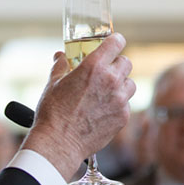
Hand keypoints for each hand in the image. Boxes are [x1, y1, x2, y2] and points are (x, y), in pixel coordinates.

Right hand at [22, 33, 134, 180]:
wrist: (59, 143)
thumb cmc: (53, 112)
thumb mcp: (53, 83)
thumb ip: (61, 65)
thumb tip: (60, 56)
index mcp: (94, 66)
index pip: (117, 42)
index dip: (115, 41)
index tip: (113, 44)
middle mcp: (111, 80)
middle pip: (126, 62)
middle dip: (117, 64)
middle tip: (105, 72)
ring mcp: (119, 99)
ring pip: (130, 84)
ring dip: (121, 84)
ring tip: (106, 92)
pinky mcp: (123, 116)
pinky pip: (126, 104)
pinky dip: (118, 104)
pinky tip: (103, 110)